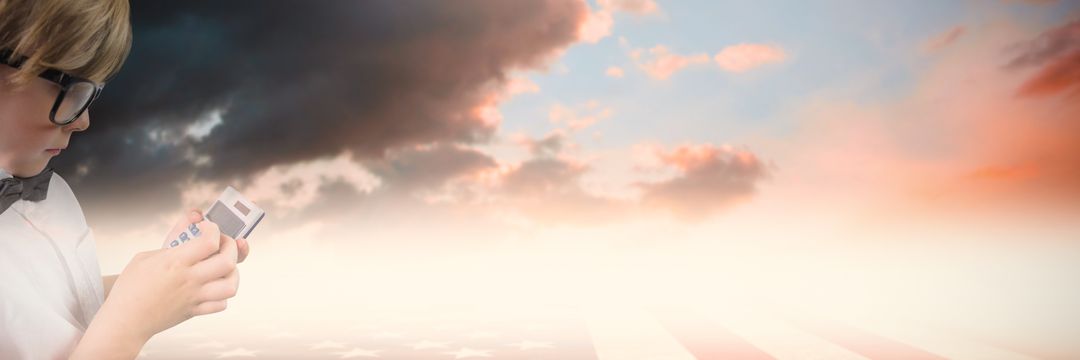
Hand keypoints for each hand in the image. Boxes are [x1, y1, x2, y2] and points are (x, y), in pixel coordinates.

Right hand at [100, 210, 241, 340]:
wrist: (124, 321)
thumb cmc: (131, 286)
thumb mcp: (145, 256)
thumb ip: (173, 240)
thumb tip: (193, 220)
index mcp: (175, 262)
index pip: (209, 241)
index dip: (214, 229)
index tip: (207, 227)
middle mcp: (189, 279)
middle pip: (228, 261)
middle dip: (232, 247)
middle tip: (222, 244)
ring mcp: (194, 297)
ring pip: (230, 285)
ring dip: (233, 273)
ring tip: (224, 267)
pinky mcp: (195, 311)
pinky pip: (221, 304)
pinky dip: (223, 294)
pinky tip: (215, 286)